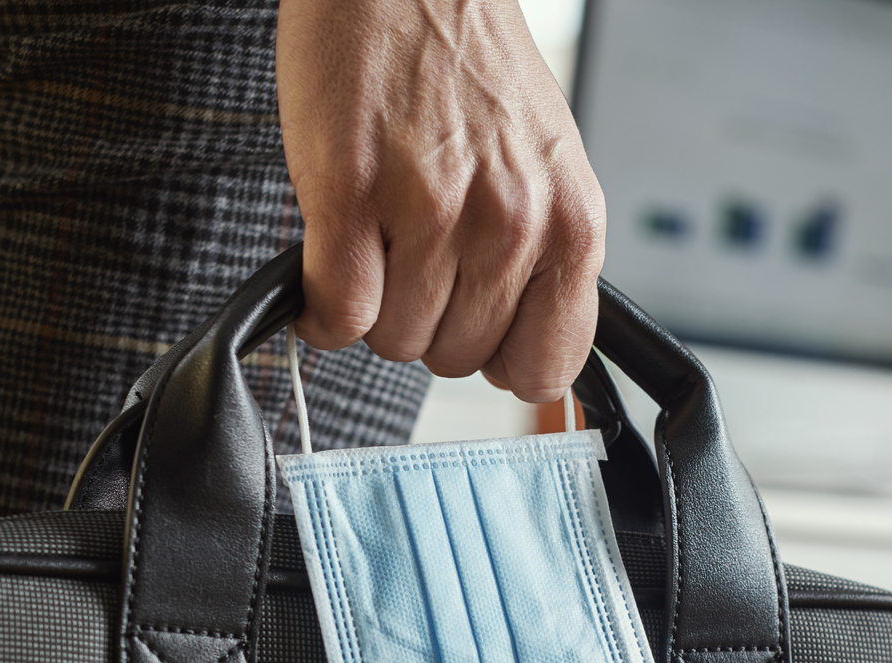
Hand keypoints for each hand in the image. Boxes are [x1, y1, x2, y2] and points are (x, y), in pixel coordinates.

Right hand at [277, 0, 605, 402]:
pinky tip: (328, 259)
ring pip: (393, 339)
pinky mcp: (352, 195)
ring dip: (374, 304)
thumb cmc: (469, 67)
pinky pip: (337, 311)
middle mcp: (512, 223)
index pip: (545, 366)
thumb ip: (544, 259)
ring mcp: (433, 212)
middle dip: (429, 319)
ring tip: (378, 234)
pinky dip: (320, 306)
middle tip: (416, 255)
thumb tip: (526, 361)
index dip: (501, 357)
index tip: (478, 331)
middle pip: (457, 359)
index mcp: (572, 223)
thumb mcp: (546, 169)